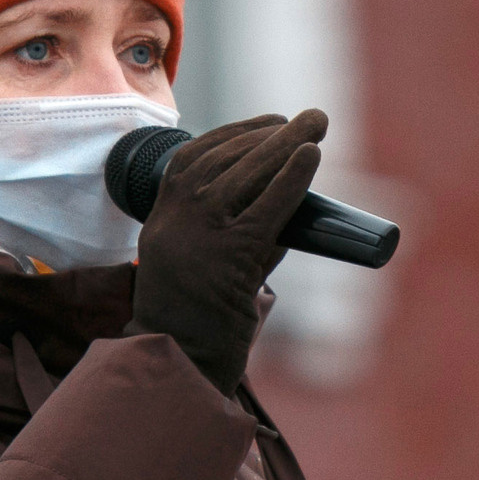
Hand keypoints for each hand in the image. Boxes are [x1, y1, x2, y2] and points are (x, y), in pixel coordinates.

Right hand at [126, 109, 326, 392]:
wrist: (178, 362)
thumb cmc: (195, 319)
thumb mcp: (200, 262)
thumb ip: (235, 233)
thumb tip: (290, 206)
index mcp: (161, 215)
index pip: (194, 156)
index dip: (236, 133)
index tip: (270, 122)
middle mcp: (176, 217)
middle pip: (227, 158)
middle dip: (273, 131)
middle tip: (311, 117)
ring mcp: (200, 234)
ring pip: (247, 174)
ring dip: (286, 143)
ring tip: (317, 124)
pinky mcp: (230, 255)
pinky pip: (266, 206)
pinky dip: (291, 177)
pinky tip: (310, 158)